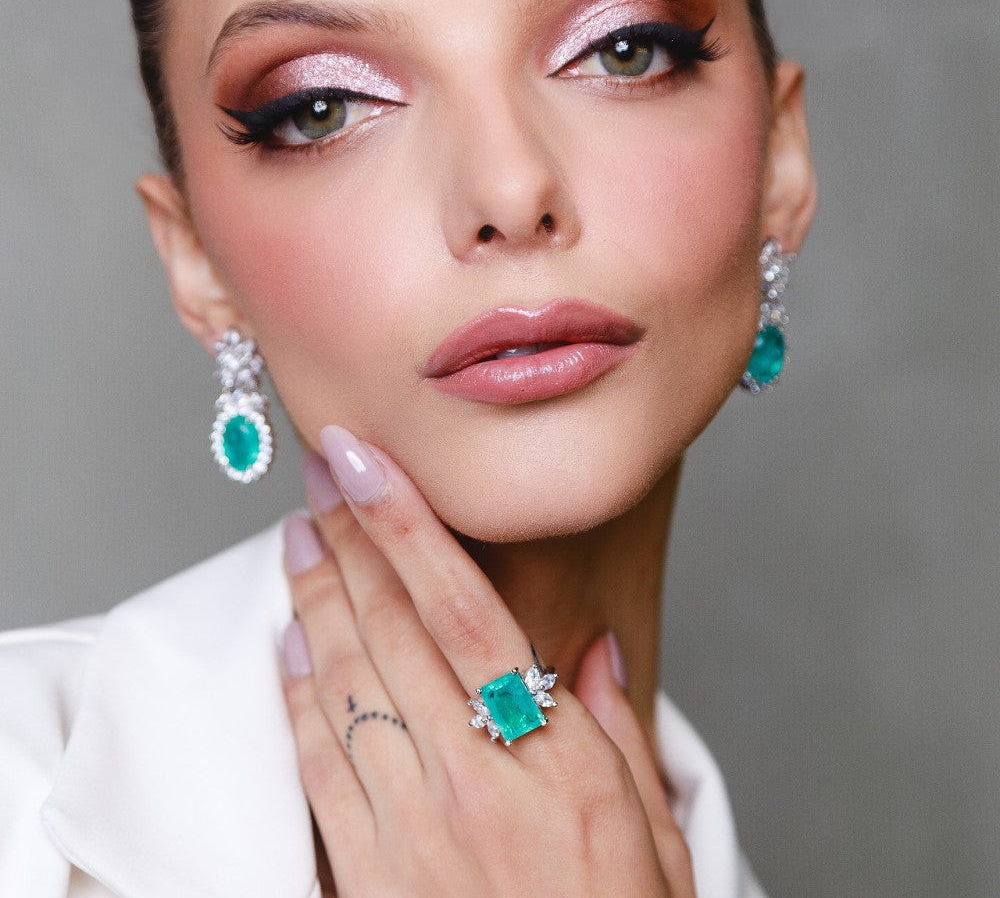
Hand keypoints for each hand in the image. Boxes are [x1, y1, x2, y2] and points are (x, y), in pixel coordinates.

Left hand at [280, 425, 695, 896]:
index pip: (464, 610)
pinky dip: (298, 694)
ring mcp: (409, 829)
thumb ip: (613, 729)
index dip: (408, 526)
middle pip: (392, 630)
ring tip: (297, 536)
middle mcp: (473, 779)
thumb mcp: (652, 833)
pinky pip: (320, 765)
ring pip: (346, 682)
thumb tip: (591, 647)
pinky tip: (290, 641)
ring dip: (315, 598)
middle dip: (348, 539)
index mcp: (551, 759)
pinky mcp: (367, 874)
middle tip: (322, 476)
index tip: (367, 464)